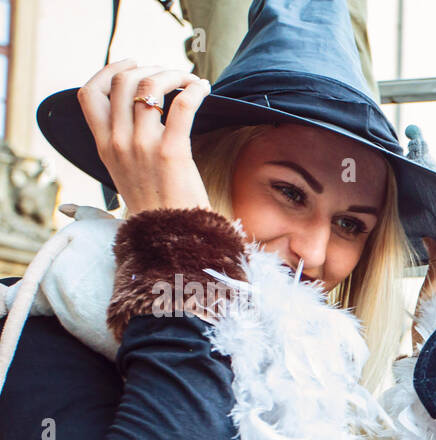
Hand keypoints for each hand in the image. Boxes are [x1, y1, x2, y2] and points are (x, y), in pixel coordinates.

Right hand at [77, 59, 211, 212]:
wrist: (171, 238)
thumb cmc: (155, 207)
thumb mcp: (122, 175)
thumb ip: (117, 147)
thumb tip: (124, 122)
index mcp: (103, 146)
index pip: (89, 94)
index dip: (108, 70)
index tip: (130, 64)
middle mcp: (118, 142)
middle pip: (122, 82)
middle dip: (148, 67)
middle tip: (170, 72)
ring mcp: (143, 146)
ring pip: (151, 87)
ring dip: (174, 74)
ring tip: (190, 79)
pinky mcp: (172, 152)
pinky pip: (182, 105)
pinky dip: (194, 89)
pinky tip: (204, 89)